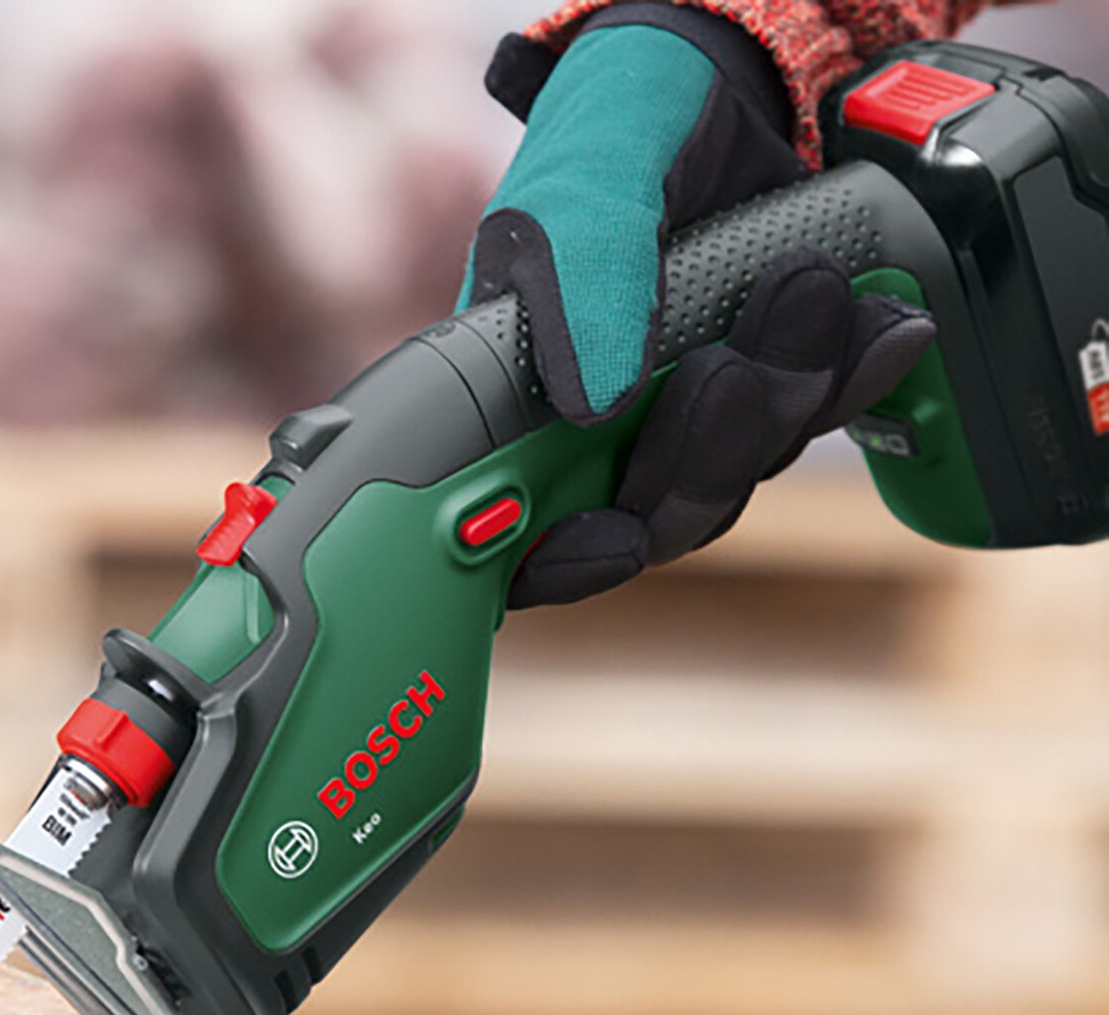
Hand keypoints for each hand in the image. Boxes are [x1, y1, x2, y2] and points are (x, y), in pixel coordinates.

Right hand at [463, 8, 933, 606]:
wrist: (714, 77)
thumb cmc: (620, 119)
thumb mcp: (585, 183)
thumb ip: (580, 281)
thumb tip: (592, 407)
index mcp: (510, 395)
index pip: (511, 529)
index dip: (560, 558)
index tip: (614, 534)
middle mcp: (584, 428)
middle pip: (643, 518)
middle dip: (703, 454)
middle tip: (734, 365)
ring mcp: (671, 419)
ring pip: (731, 481)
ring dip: (783, 403)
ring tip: (811, 292)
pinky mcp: (751, 393)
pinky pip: (800, 427)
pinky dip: (847, 383)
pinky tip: (882, 329)